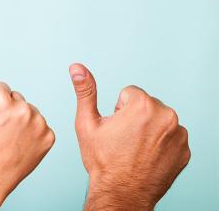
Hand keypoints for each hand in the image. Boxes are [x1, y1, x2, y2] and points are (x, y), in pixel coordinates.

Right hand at [0, 64, 54, 210]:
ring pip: (29, 111)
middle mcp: (24, 109)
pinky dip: (33, 133)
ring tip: (9, 138)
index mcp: (2, 100)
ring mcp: (39, 123)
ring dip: (21, 120)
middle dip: (8, 109)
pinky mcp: (49, 136)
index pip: (0, 88)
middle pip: (16, 97)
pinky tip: (21, 144)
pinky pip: (41, 125)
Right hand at [69, 63, 190, 210]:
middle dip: (135, 118)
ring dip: (148, 130)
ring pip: (159, 120)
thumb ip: (85, 92)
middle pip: (146, 105)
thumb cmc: (103, 161)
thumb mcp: (87, 124)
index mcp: (143, 106)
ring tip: (135, 149)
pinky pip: (171, 137)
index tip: (115, 130)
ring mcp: (179, 135)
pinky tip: (147, 157)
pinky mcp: (184, 150)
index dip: (117, 111)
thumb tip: (77, 68)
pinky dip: (160, 144)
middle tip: (123, 140)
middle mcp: (167, 116)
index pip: (129, 94)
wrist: (121, 194)